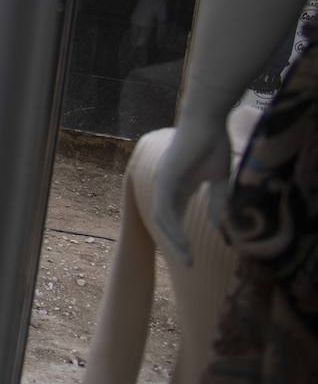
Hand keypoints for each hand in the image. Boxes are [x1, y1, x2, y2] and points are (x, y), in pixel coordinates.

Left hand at [151, 119, 230, 266]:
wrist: (207, 120)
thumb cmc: (213, 143)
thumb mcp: (220, 179)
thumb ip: (218, 202)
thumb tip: (218, 226)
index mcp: (179, 186)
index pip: (176, 216)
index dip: (183, 236)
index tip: (194, 255)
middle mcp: (167, 185)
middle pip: (166, 220)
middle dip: (176, 243)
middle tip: (189, 263)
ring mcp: (163, 181)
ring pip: (163, 217)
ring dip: (174, 239)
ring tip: (187, 257)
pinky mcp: (165, 177)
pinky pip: (164, 207)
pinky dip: (172, 225)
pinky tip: (181, 239)